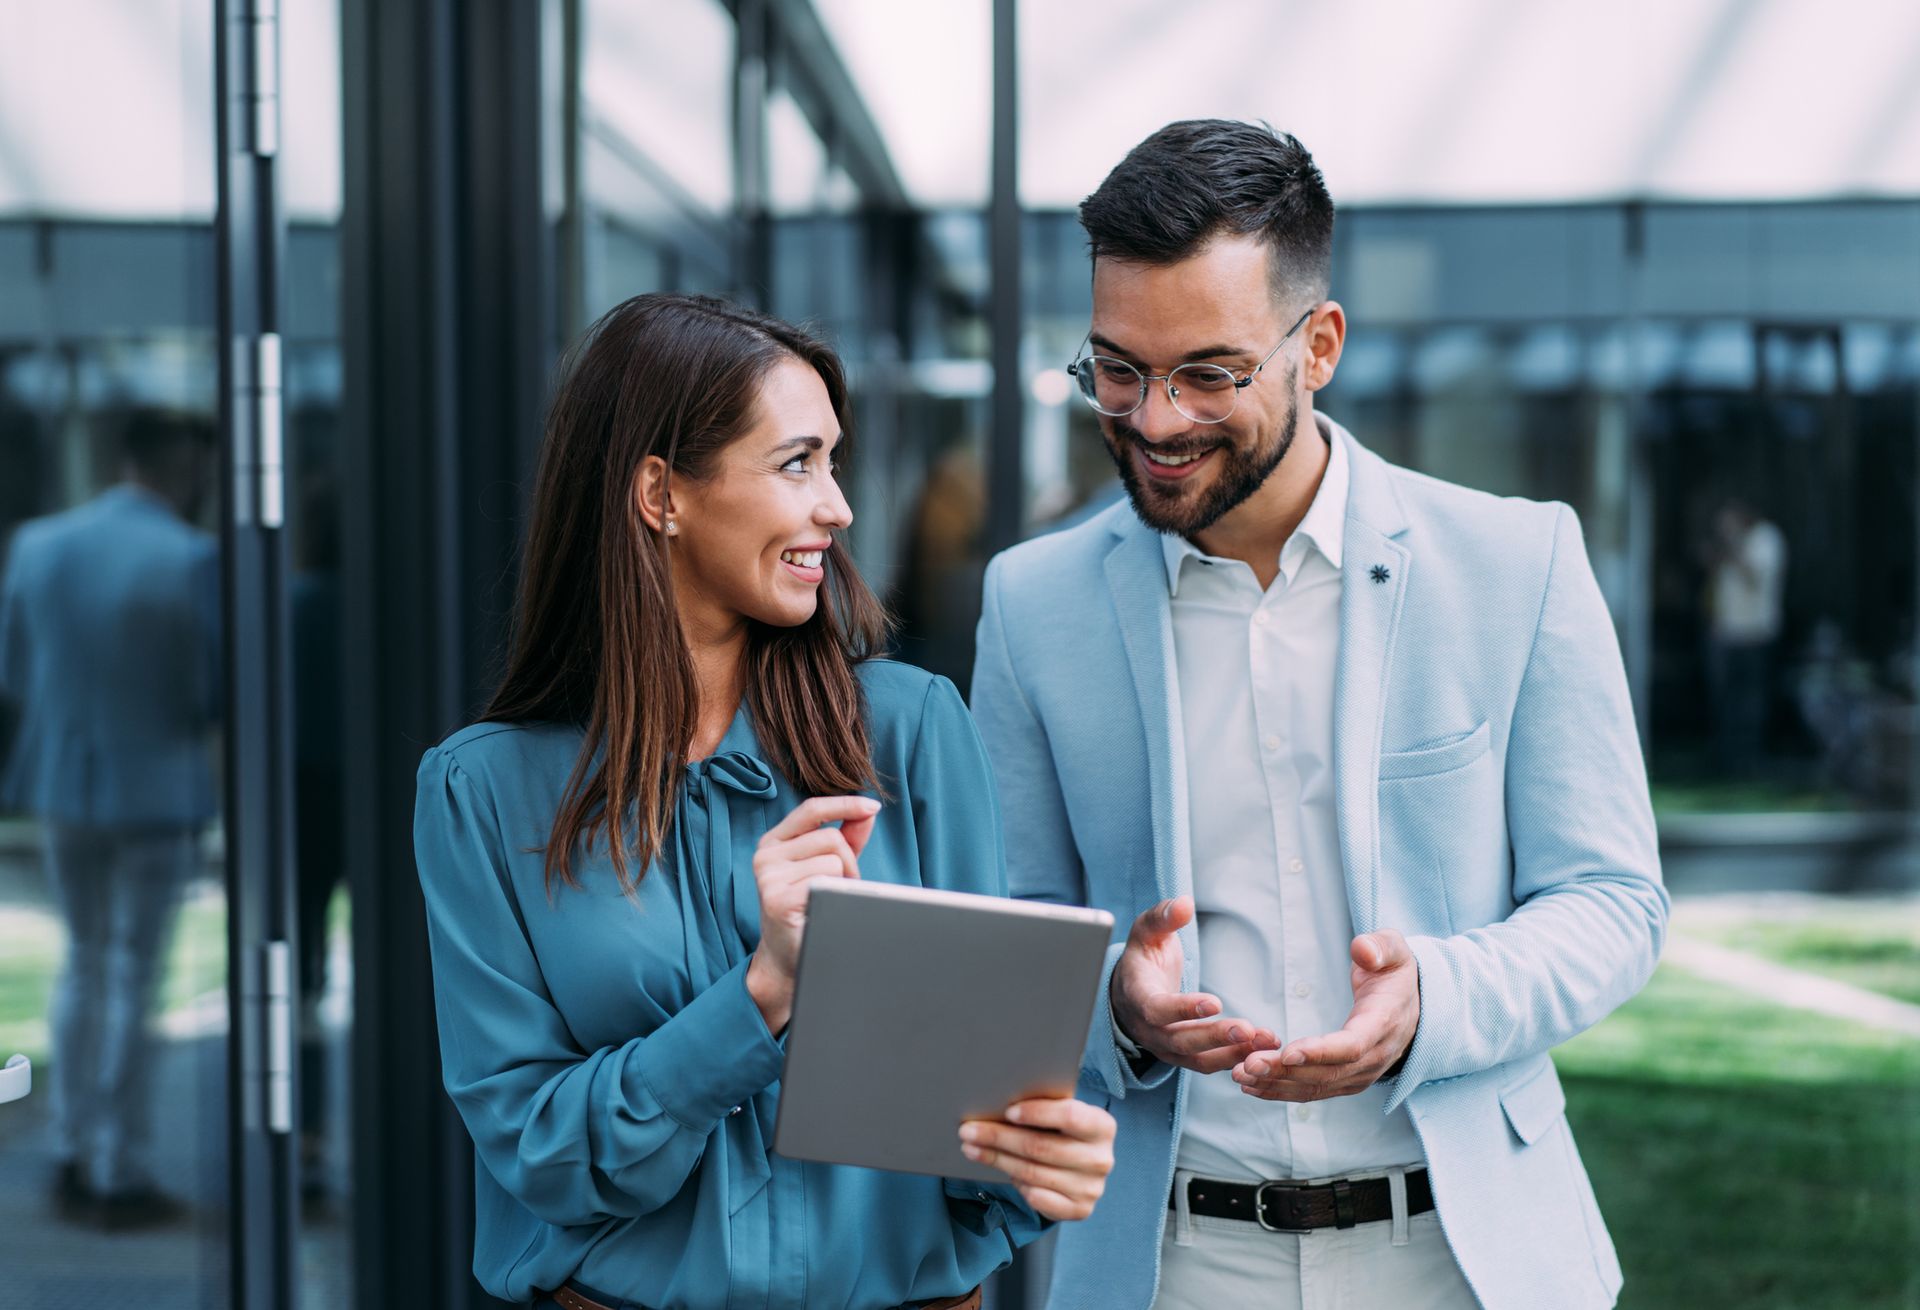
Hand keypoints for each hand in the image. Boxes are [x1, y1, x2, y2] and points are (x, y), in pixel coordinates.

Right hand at [744, 795, 878, 1031]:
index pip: (811, 809)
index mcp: (774, 842)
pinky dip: (835, 894)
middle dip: (849, 863)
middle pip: (831, 838)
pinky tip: (822, 909)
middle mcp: (766, 855)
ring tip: (830, 900)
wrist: (787, 957)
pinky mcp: (777, 899)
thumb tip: (867, 811)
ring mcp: (768, 876)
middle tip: (841, 888)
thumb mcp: (827, 867)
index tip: (872, 805)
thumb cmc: (809, 908)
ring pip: (833, 859)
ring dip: (844, 881)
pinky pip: (826, 881)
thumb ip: (847, 838)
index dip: (844, 804)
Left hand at [958, 1096, 1116, 1220]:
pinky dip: (1017, 1184)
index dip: (1038, 1113)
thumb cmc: (1063, 1132)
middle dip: (999, 1137)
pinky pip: (1038, 1198)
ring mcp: (1091, 1188)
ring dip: (996, 1159)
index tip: (1008, 1111)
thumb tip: (995, 1100)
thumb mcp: (1061, 1115)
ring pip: (1032, 1173)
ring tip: (971, 1148)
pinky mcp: (1079, 1210)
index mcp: (1102, 1126)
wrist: (1081, 1168)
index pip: (1070, 1116)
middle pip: (1041, 1147)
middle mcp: (1101, 1158)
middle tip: (968, 1130)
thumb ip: (1043, 1108)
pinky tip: (1001, 1171)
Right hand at [1109, 897, 1276, 1073]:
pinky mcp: (1183, 1056)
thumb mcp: (1146, 931)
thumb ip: (1163, 917)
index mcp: (1137, 997)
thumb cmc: (1141, 957)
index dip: (1183, 1009)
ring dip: (1233, 1053)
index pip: (1157, 1009)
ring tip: (1266, 1040)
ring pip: (1198, 1059)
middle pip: (1180, 1041)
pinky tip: (1262, 1048)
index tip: (1214, 1002)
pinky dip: (1235, 1058)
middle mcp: (1148, 1030)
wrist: (1128, 992)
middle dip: (1215, 1037)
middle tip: (1248, 1029)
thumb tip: (1183, 904)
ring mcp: (1165, 1048)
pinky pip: (1208, 1063)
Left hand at [1232, 930, 1419, 1101]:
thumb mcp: (1395, 951)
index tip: (1287, 1051)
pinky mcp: (1346, 1080)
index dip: (1320, 1051)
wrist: (1411, 1006)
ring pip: (1317, 1086)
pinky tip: (1252, 1086)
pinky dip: (1282, 1091)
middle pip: (1327, 1072)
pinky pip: (1313, 1091)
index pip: (1352, 1046)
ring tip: (1240, 1075)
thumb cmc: (1394, 973)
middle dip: (1285, 1072)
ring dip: (1277, 1085)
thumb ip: (1379, 947)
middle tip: (1247, 1065)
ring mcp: (1360, 1074)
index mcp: (1384, 1025)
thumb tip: (1362, 950)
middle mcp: (1374, 1057)